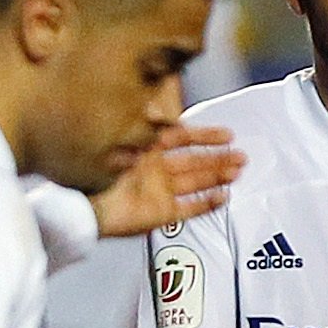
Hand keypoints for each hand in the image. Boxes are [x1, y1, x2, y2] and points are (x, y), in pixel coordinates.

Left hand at [89, 125, 244, 237]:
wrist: (86, 206)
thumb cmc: (100, 173)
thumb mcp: (123, 142)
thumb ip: (147, 128)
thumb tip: (162, 113)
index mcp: (148, 150)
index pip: (184, 139)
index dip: (206, 136)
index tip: (227, 135)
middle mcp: (157, 170)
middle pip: (195, 162)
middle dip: (219, 159)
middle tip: (241, 157)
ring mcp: (161, 192)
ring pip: (196, 182)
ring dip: (217, 177)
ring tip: (237, 173)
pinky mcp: (161, 213)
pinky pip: (189, 208)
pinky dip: (206, 204)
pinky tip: (223, 197)